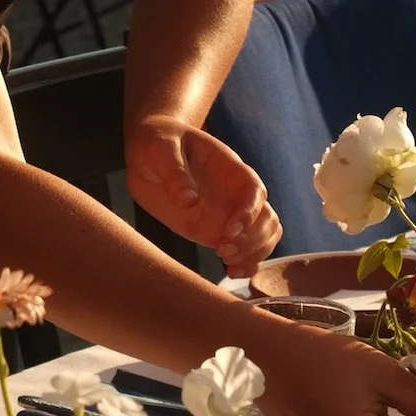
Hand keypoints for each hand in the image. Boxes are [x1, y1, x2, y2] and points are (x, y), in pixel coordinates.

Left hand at [125, 118, 281, 274]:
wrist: (147, 152)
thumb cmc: (158, 142)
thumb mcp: (161, 150)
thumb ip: (174, 173)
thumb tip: (189, 201)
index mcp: (229, 168)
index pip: (254, 191)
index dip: (249, 213)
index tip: (229, 231)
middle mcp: (235, 193)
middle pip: (267, 218)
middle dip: (253, 239)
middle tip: (222, 250)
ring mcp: (228, 214)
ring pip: (263, 237)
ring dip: (254, 254)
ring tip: (228, 263)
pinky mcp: (215, 230)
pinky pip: (244, 250)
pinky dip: (246, 264)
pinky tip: (231, 272)